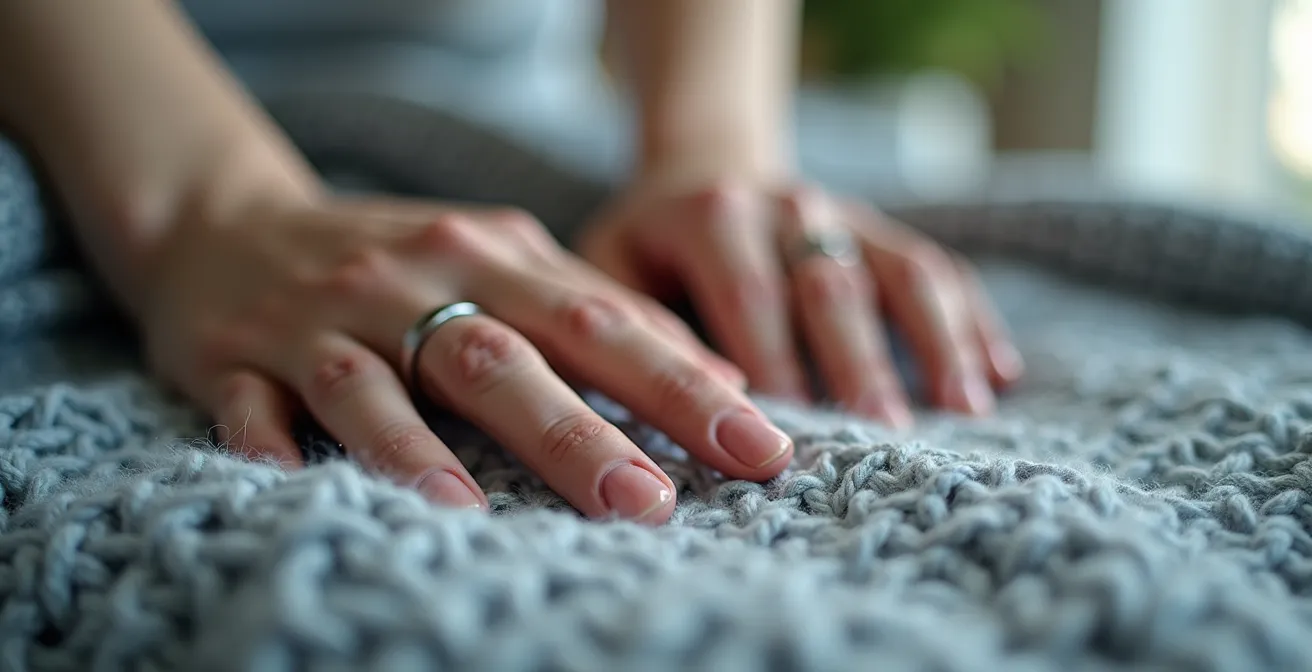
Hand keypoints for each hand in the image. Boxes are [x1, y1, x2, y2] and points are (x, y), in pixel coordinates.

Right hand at [140, 194, 794, 524]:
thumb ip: (600, 311)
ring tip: (477, 513)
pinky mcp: (237, 355)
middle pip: (503, 354)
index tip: (757, 445)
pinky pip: (255, 403)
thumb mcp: (504, 262)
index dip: (682, 384)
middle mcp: (413, 278)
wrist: (230, 222)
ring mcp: (322, 318)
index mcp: (493, 255)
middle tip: (651, 502)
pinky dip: (276, 441)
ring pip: (376, 381)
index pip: (602, 321)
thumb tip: (719, 377)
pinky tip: (301, 482)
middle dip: (580, 429)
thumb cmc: (401, 259)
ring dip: (422, 446)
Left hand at [577, 181, 1023, 426]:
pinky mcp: (884, 231)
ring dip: (938, 339)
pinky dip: (973, 319)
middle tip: (882, 435)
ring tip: (966, 410)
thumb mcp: (610, 266)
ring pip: (903, 270)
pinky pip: (939, 269)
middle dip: (860, 363)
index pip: (748, 294)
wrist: (703, 171)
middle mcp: (790, 206)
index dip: (772, 363)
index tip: (786, 435)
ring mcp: (846, 214)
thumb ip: (635, 323)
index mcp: (714, 216)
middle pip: (833, 285)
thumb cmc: (648, 246)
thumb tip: (691, 397)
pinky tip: (1001, 375)